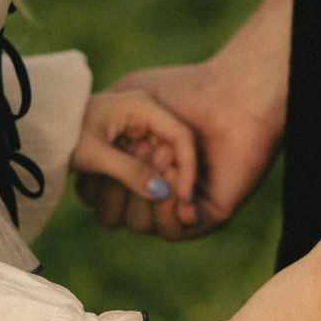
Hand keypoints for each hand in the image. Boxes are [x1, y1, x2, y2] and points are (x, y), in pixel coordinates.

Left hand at [70, 85, 199, 209]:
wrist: (32, 127)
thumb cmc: (59, 131)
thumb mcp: (95, 153)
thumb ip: (130, 172)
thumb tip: (162, 192)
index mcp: (142, 106)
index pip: (181, 136)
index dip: (187, 166)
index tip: (183, 196)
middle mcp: (143, 115)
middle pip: (172, 150)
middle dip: (166, 176)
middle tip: (157, 199)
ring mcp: (133, 130)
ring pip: (158, 161)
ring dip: (148, 180)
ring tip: (130, 190)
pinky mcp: (123, 145)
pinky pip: (141, 166)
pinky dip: (135, 180)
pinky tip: (119, 188)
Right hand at [75, 59, 282, 239]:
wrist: (233, 95)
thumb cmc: (183, 90)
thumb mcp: (132, 99)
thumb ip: (104, 134)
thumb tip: (87, 176)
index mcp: (131, 164)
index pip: (97, 193)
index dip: (98, 177)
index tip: (113, 146)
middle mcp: (152, 188)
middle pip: (112, 213)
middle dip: (119, 184)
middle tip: (142, 149)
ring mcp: (177, 203)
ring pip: (138, 223)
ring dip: (145, 193)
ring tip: (165, 158)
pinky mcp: (205, 214)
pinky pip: (170, 230)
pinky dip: (168, 209)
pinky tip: (179, 183)